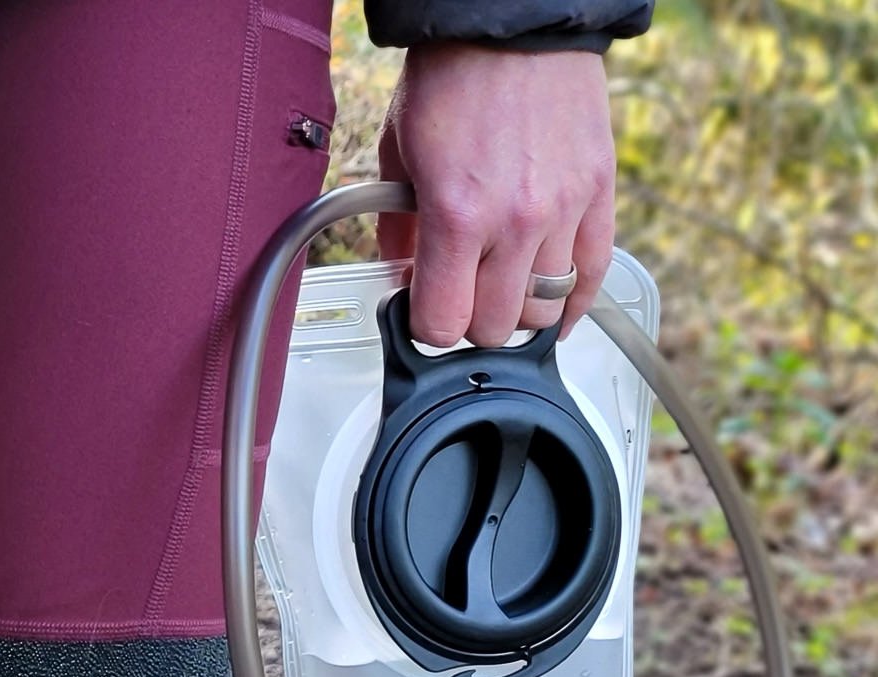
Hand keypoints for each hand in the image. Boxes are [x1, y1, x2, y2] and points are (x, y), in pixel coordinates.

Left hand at [378, 43, 614, 346]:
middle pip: (495, 328)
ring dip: (516, 309)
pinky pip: (593, 276)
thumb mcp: (398, 156)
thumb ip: (396, 227)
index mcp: (457, 215)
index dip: (426, 326)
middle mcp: (516, 222)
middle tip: (458, 295)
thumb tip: (401, 276)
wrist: (513, 25)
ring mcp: (563, 211)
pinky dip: (572, 304)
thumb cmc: (452, 80)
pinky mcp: (599, 194)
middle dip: (469, 321)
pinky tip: (554, 311)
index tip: (422, 310)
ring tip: (499, 289)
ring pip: (543, 309)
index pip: (443, 325)